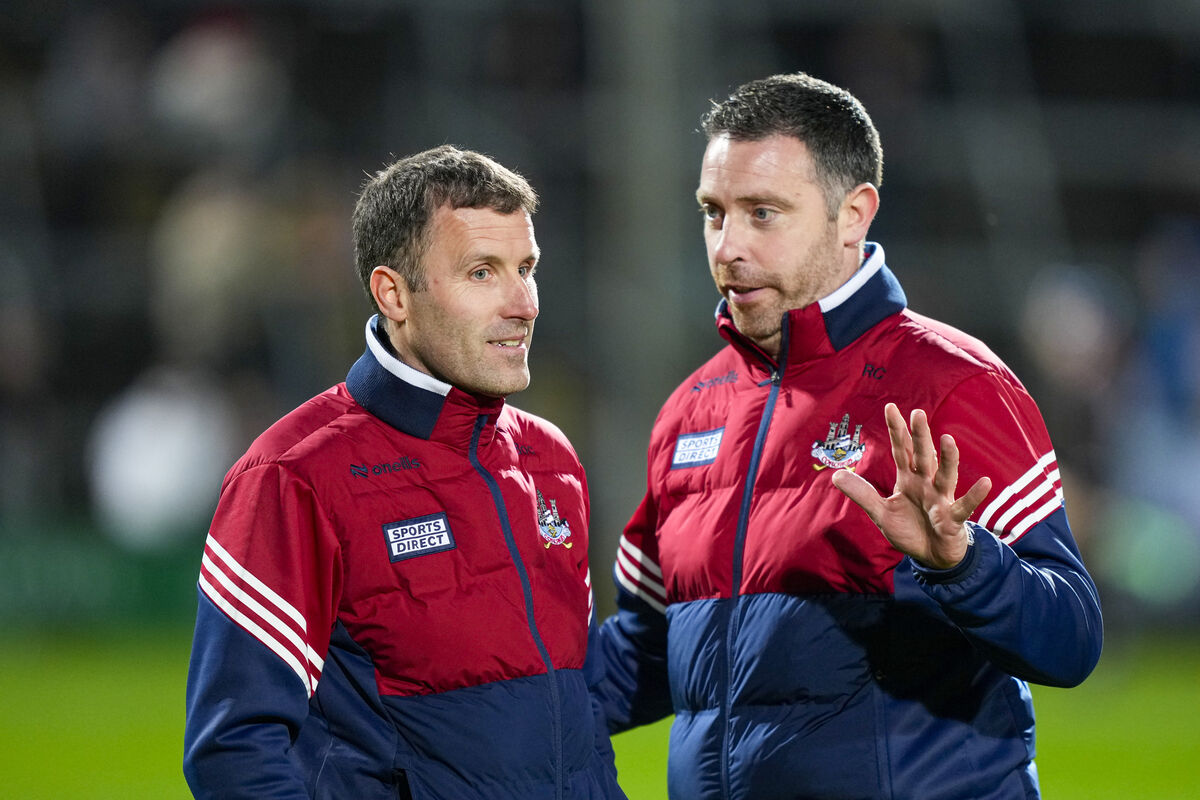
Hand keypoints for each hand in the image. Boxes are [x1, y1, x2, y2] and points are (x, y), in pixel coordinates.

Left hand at [831, 403, 991, 568]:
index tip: (890, 407)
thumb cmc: (910, 529)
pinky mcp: (953, 519)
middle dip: (920, 436)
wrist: (932, 556)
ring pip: (945, 475)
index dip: (896, 430)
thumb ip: (862, 494)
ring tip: (948, 440)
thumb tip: (835, 475)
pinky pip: (964, 506)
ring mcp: (941, 499)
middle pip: (922, 456)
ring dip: (948, 459)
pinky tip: (985, 482)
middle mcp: (926, 484)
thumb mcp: (881, 513)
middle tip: (917, 413)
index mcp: (908, 479)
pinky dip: (974, 496)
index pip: (900, 450)